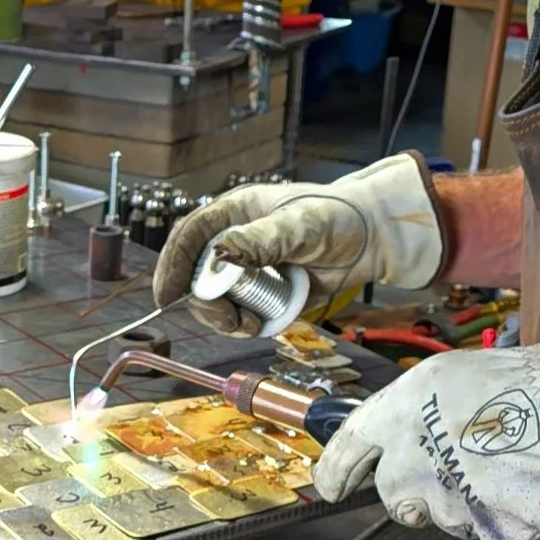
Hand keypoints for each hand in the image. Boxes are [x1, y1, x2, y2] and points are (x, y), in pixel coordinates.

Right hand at [152, 152, 445, 336]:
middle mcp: (234, 241)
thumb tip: (220, 253)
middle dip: (205, 303)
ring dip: (225, 318)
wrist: (373, 239)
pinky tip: (260, 325)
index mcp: (232, 214)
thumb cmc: (335, 216)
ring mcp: (248, 269)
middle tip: (228, 319)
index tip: (166, 295)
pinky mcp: (265, 292)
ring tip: (249, 324)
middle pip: (196, 276)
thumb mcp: (296, 225)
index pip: (188, 237)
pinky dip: (245, 324)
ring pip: (215, 300)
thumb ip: (258, 240)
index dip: (172, 265)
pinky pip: (241, 313)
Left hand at [313, 332, 539, 539]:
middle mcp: (412, 458)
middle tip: (446, 475)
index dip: (334, 470)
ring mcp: (448, 499)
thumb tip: (393, 435)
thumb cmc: (516, 383)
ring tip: (495, 468)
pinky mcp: (486, 529)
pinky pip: (484, 534)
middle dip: (412, 494)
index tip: (330, 486)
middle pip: (393, 496)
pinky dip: (499, 520)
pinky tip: (515, 488)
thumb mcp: (443, 377)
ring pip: (441, 518)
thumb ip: (409, 410)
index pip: (349, 449)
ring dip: (460, 505)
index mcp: (397, 413)